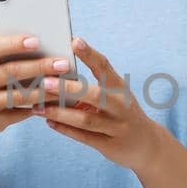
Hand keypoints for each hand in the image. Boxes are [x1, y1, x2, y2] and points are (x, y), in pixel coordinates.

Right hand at [0, 34, 64, 143]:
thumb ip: (4, 55)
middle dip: (39, 66)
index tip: (36, 41)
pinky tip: (55, 101)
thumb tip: (40, 44)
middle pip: (9, 72)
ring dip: (44, 90)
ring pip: (18, 95)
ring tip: (64, 84)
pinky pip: (19, 113)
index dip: (12, 44)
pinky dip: (38, 106)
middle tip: (63, 64)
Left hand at [36, 37, 166, 171]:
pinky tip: (49, 121)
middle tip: (44, 81)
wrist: (147, 145)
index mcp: (121, 88)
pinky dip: (65, 129)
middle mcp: (121, 106)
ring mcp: (117, 127)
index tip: (74, 41)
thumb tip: (57, 71)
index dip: (90, 54)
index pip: (105, 67)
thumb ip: (93, 85)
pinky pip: (84, 138)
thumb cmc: (122, 112)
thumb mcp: (115, 95)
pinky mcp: (110, 145)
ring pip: (85, 119)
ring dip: (60, 113)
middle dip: (68, 88)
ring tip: (39, 107)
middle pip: (94, 94)